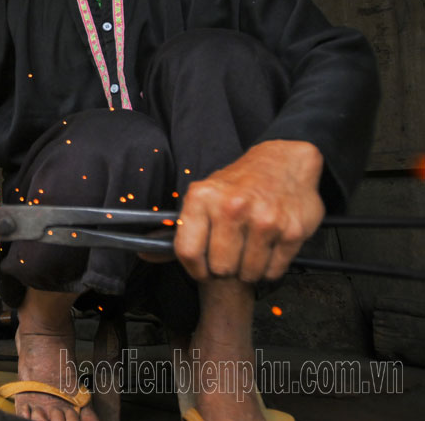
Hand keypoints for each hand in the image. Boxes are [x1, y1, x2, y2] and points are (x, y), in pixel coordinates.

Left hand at [173, 140, 324, 282]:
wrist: (284, 162)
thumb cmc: (238, 183)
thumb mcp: (203, 196)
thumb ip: (179, 229)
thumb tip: (145, 253)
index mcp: (202, 198)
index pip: (187, 251)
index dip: (194, 269)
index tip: (202, 270)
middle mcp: (231, 207)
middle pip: (220, 268)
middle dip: (225, 268)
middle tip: (231, 252)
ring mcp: (263, 220)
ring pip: (248, 274)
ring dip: (248, 269)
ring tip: (250, 248)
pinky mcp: (291, 232)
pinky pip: (273, 271)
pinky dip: (269, 267)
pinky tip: (267, 248)